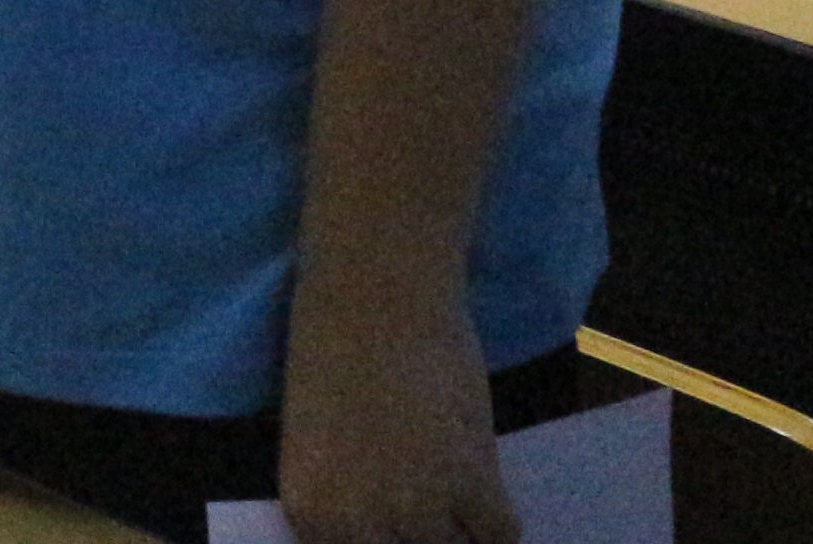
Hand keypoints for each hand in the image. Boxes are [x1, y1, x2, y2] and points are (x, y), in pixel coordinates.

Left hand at [273, 294, 519, 543]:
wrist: (375, 293)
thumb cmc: (335, 350)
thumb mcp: (319, 445)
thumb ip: (350, 499)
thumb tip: (390, 529)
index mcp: (311, 517)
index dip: (391, 541)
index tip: (407, 528)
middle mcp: (360, 527)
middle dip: (426, 536)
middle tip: (437, 509)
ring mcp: (417, 510)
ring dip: (462, 528)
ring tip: (457, 492)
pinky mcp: (472, 484)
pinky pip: (501, 533)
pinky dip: (498, 518)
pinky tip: (486, 486)